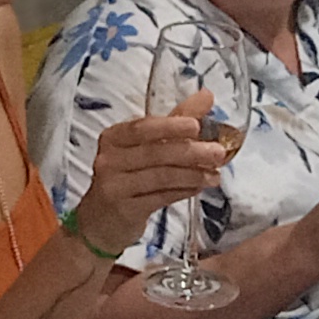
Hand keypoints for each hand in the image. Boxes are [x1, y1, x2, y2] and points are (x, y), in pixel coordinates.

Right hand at [72, 102, 224, 243]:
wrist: (101, 222)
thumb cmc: (127, 177)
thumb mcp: (145, 146)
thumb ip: (175, 121)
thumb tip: (206, 96)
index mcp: (113, 138)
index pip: (142, 127)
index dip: (170, 126)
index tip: (196, 125)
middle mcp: (109, 160)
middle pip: (154, 152)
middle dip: (190, 152)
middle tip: (218, 152)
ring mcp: (114, 186)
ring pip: (160, 176)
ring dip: (193, 175)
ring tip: (215, 175)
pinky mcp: (125, 210)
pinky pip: (160, 197)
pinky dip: (183, 191)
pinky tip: (199, 187)